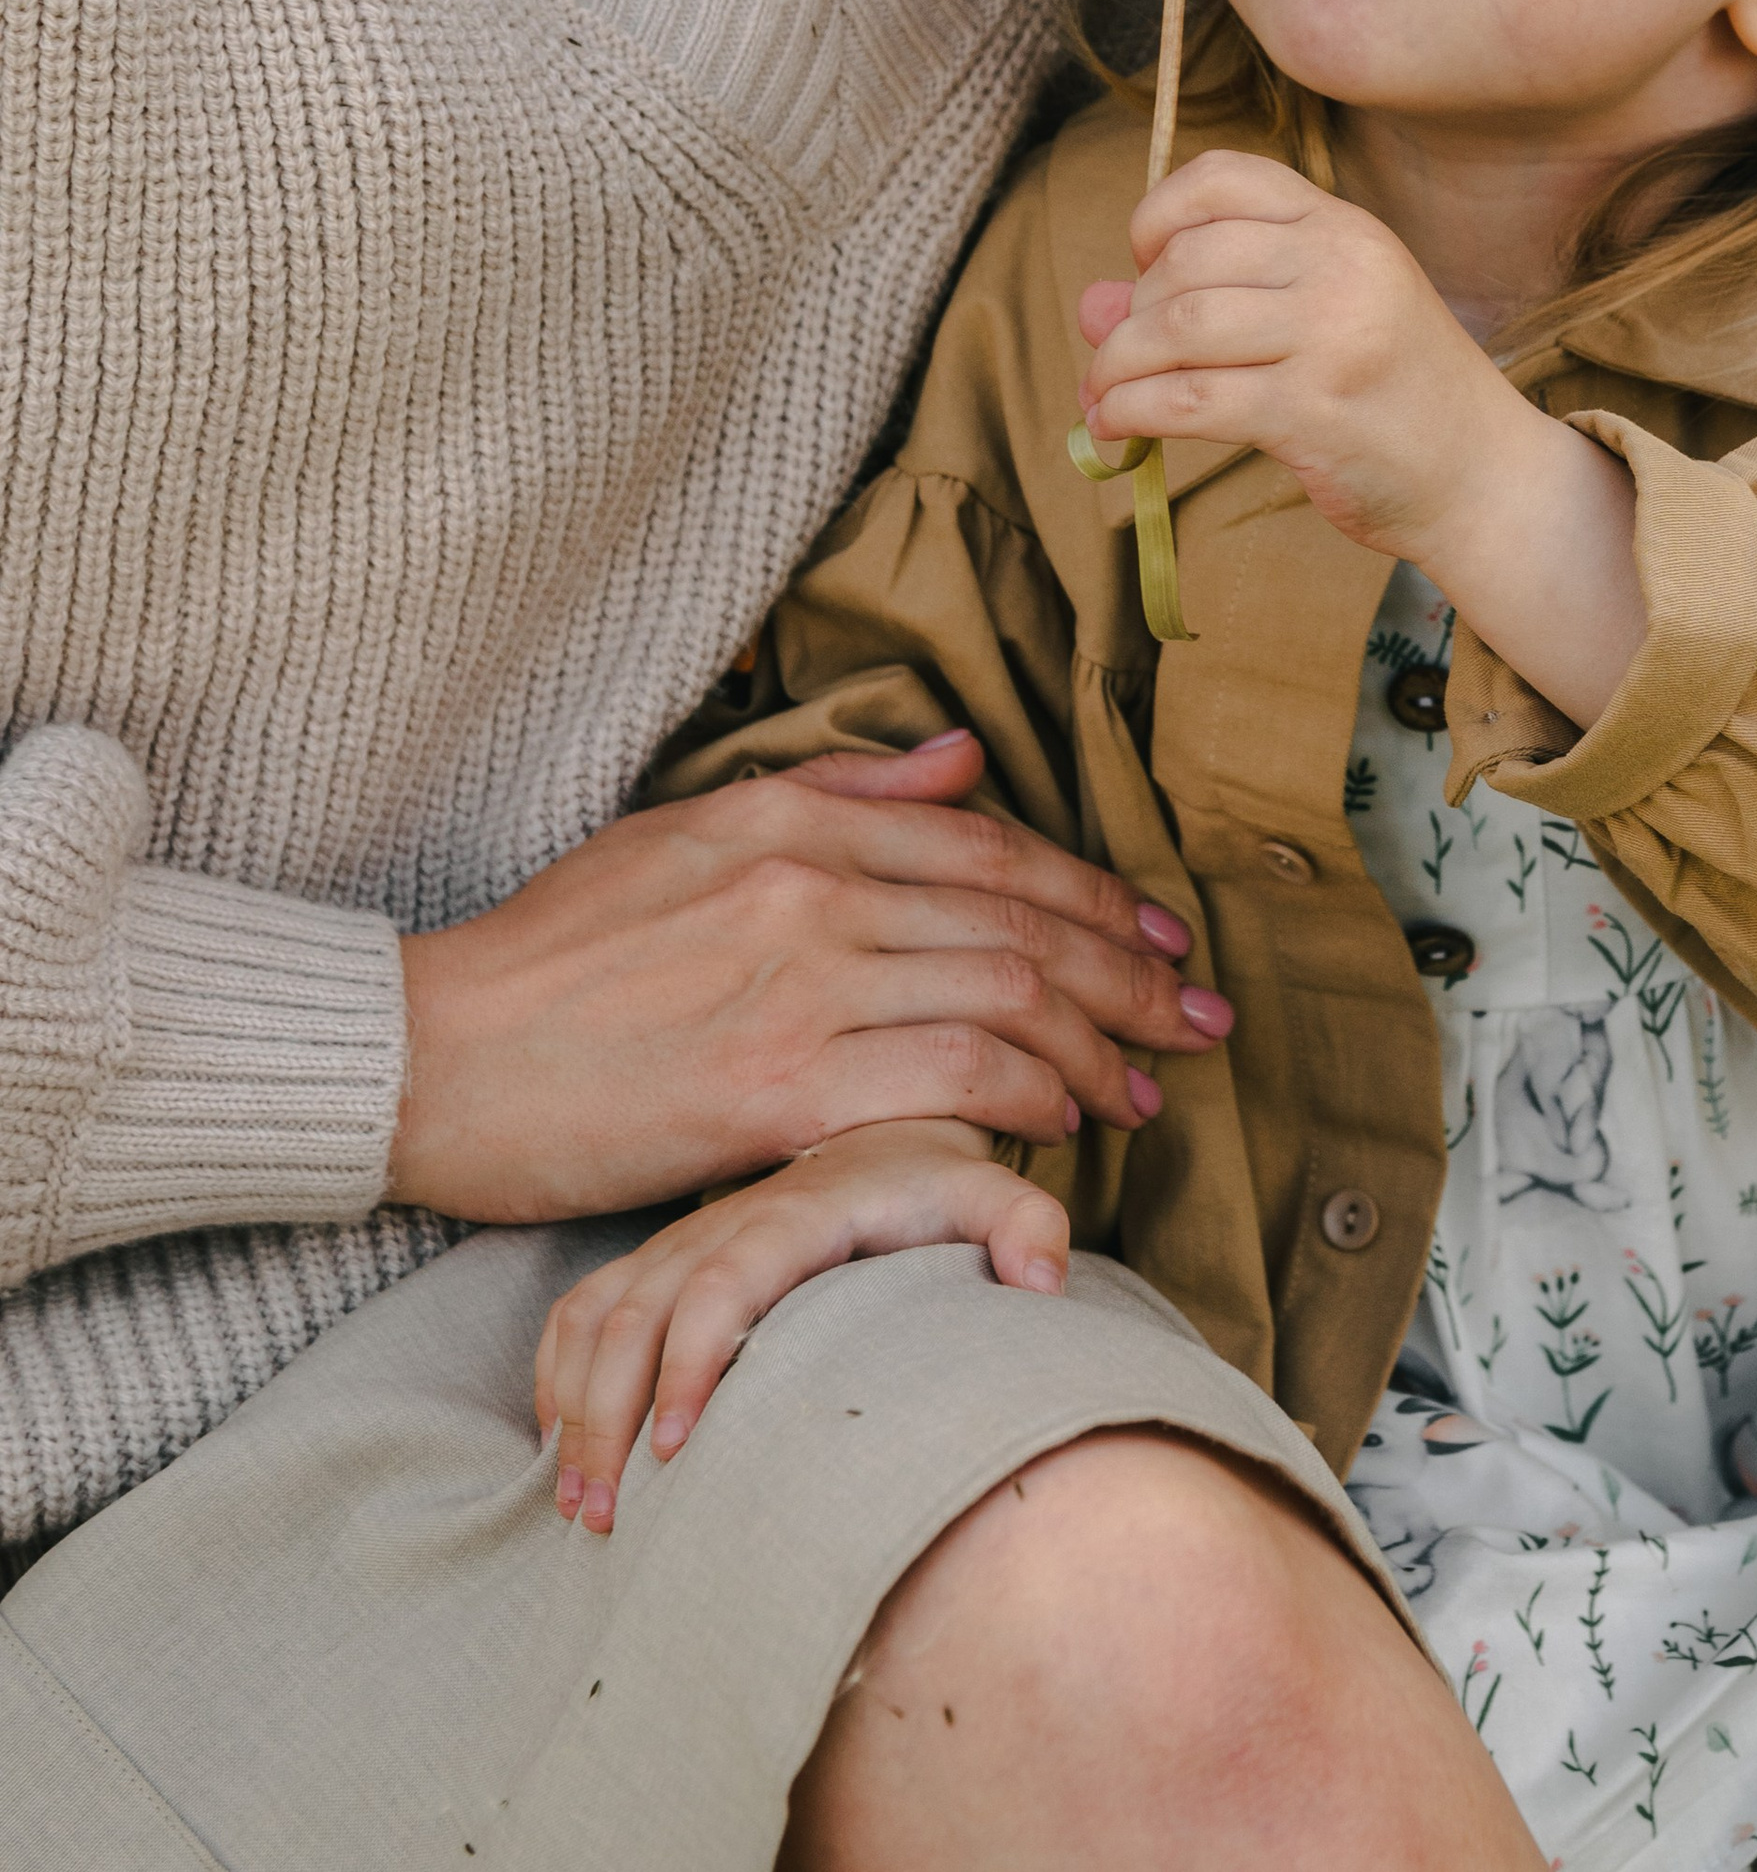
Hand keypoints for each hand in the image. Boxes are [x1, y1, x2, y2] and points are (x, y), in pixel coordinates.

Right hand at [392, 732, 1229, 1220]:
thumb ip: (836, 792)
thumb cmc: (552, 954)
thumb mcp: (685, 830)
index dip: (1094, 896)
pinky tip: (1060, 1123)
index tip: (1158, 941)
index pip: (991, 848)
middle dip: (1129, 974)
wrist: (437, 1053)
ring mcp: (801, 985)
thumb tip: (960, 758)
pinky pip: (948, 1079)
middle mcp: (813, 890)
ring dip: (1098, 1045)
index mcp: (796, 824)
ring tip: (1143, 1088)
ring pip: (1006, 998)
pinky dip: (1026, 1096)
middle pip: (1021, 922)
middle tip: (1194, 1021)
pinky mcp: (777, 1088)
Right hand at [535, 1118, 1068, 1534]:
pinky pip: (577, 1314)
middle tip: (602, 1519)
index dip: (691, 1363)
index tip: (677, 1451)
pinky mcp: (656, 1264)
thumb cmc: (937, 1183)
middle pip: (633, 1315)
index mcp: (791, 1215)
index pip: (721, 1284)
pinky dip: (556, 1379)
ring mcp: (677, 1245)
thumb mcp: (992, 1194)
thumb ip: (1028, 1223)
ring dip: (573, 1410)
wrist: (887, 1134)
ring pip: (593, 1318)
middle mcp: (718, 1227)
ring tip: (577, 1510)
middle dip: (607, 1417)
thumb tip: (1044, 1281)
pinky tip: (561, 1451)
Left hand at [1077, 152, 1644, 720]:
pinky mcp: (1315, 410)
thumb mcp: (1317, 321)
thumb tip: (1089, 304)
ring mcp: (1332, 335)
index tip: (1142, 264)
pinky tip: (1117, 429)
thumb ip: (1210, 301)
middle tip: (1116, 360)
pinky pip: (1191, 399)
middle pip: (1186, 261)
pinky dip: (1133, 412)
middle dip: (1130, 315)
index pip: (1224, 178)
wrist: (1482, 476)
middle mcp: (1341, 264)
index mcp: (1344, 227)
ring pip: (1179, 326)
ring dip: (1117, 366)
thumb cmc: (1394, 396)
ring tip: (1102, 397)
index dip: (1159, 215)